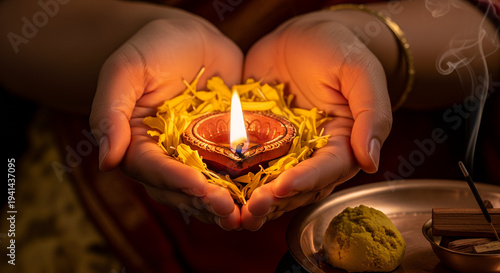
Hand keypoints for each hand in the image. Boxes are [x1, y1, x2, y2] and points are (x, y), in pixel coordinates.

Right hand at [89, 15, 242, 229]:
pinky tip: (264, 195)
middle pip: (181, 189)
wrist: (191, 37)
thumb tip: (106, 161)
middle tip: (229, 211)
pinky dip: (246, 186)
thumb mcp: (126, 71)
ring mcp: (196, 154)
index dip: (175, 180)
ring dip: (225, 204)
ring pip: (207, 188)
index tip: (199, 187)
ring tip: (247, 216)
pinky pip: (233, 171)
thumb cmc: (152, 48)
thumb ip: (110, 112)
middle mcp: (166, 156)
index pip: (152, 169)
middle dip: (204, 201)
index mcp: (138, 144)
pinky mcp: (223, 148)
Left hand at [241, 11, 392, 229]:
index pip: (327, 170)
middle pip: (297, 187)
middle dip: (275, 200)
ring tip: (232, 212)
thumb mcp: (360, 72)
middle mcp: (313, 154)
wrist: (301, 34)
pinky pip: (246, 164)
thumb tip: (371, 162)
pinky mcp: (257, 142)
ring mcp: (283, 150)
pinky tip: (215, 189)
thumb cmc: (337, 48)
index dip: (306, 181)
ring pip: (270, 184)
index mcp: (342, 144)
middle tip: (251, 209)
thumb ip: (372, 114)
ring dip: (252, 200)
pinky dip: (233, 180)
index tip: (283, 187)